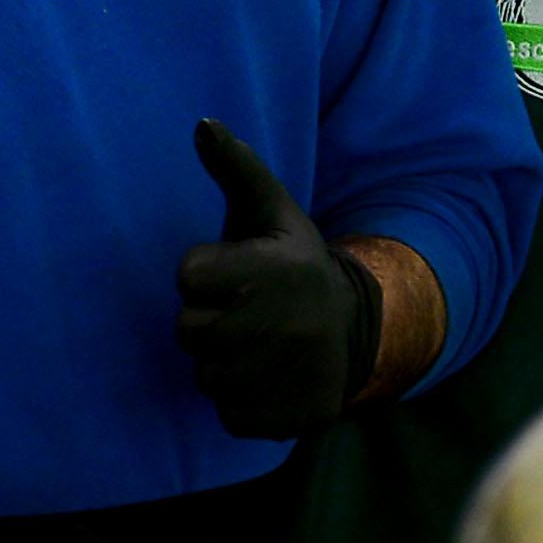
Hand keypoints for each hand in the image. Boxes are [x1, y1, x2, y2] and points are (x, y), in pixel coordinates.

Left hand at [174, 118, 383, 440]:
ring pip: (205, 376)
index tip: (234, 273)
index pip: (186, 276)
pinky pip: (228, 414)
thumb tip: (202, 123)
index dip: (203, 274)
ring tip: (258, 344)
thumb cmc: (292, 264)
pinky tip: (268, 377)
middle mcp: (283, 325)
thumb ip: (236, 166)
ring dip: (222, 363)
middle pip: (188, 330)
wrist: (355, 330)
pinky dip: (241, 400)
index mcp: (275, 269)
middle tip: (244, 311)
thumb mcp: (271, 211)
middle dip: (207, 321)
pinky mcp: (288, 419)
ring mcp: (287, 376)